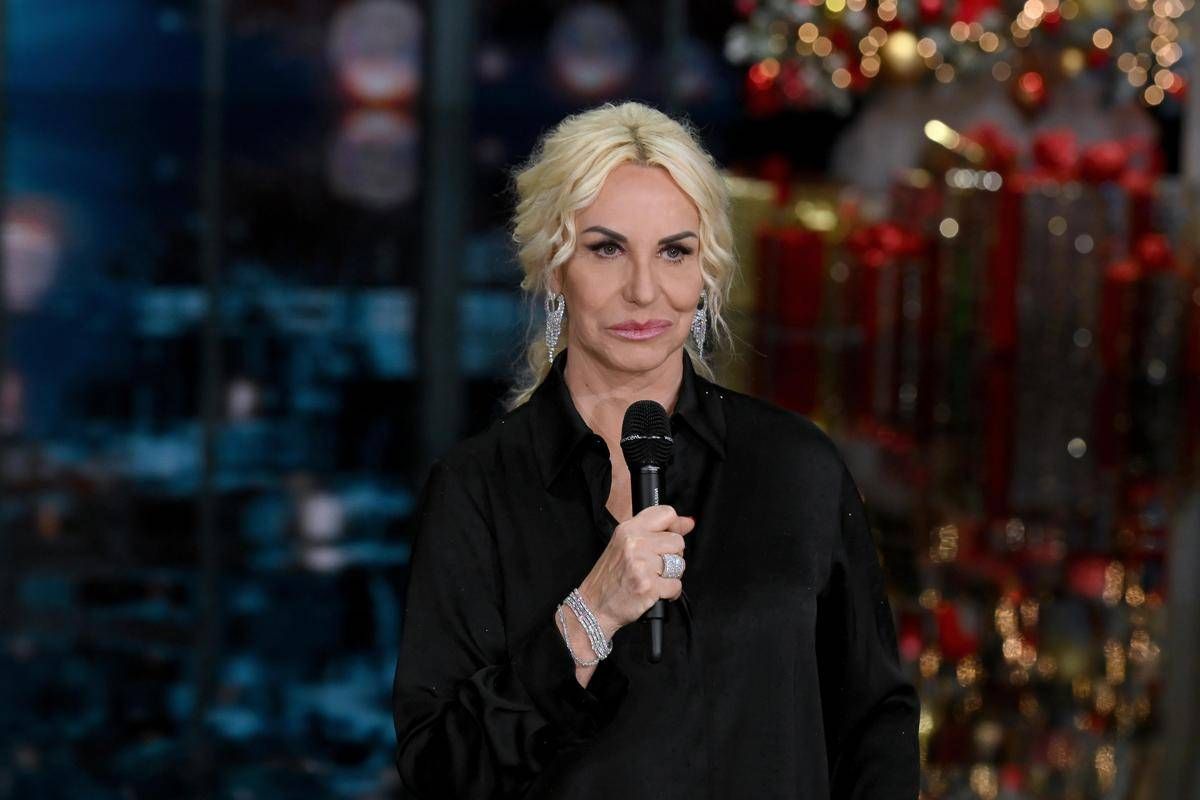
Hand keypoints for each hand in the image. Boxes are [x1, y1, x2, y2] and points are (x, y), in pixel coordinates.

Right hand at [577, 505, 694, 636]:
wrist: (594, 605)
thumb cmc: (609, 577)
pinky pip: (676, 585)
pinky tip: (655, 592)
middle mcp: (635, 543)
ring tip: (653, 579)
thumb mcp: (624, 544)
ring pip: (679, 564)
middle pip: (677, 542)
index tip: (674, 535)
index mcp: (628, 529)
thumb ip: (655, 531)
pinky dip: (670, 593)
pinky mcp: (649, 586)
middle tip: (655, 566)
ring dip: (671, 575)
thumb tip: (688, 522)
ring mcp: (642, 565)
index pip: (666, 514)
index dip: (675, 526)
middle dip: (672, 556)